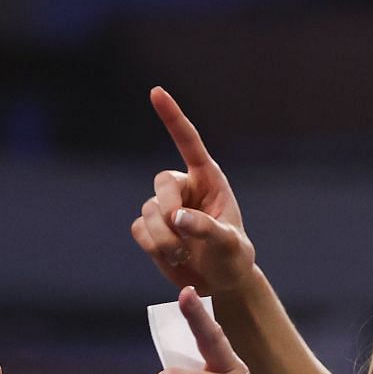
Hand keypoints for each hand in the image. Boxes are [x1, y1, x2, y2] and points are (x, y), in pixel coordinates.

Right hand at [131, 88, 256, 296]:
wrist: (220, 281)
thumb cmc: (232, 257)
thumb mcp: (229, 243)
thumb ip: (207, 228)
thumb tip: (176, 218)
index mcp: (209, 179)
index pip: (188, 142)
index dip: (172, 117)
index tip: (156, 91)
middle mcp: (184, 187)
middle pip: (162, 184)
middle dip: (168, 210)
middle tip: (182, 234)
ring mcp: (164, 206)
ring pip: (148, 212)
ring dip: (165, 239)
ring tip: (185, 255)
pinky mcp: (150, 227)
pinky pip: (140, 230)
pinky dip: (154, 247)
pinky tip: (173, 257)